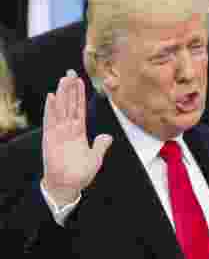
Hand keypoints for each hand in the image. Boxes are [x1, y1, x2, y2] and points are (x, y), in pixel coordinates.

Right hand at [41, 72, 111, 206]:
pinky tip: (51, 97)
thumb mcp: (95, 157)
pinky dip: (51, 109)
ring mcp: (58, 133)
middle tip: (70, 72)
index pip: (79, 110)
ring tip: (64, 79)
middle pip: (69, 105)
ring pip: (61, 109)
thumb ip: (101, 145)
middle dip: (70, 89)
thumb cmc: (80, 173)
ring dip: (62, 94)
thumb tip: (108, 135)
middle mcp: (67, 130)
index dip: (79, 96)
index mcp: (78, 132)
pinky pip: (51, 121)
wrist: (68, 186)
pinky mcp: (50, 139)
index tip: (80, 82)